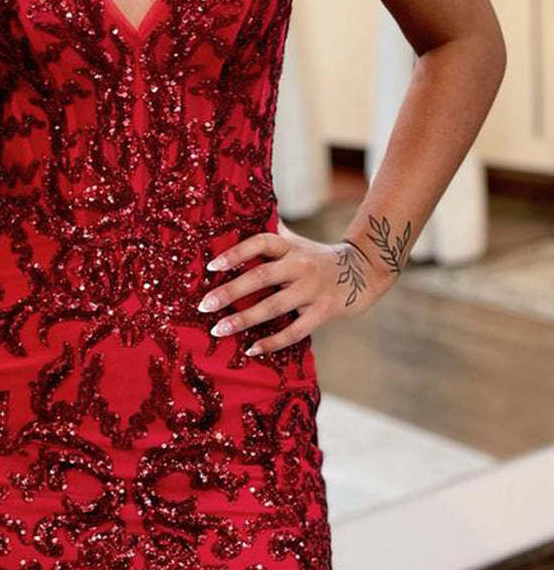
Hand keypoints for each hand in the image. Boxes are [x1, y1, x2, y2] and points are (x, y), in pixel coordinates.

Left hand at [197, 218, 392, 356]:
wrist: (363, 271)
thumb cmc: (316, 257)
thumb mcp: (296, 242)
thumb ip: (270, 235)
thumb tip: (233, 219)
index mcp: (290, 247)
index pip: (260, 243)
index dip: (236, 253)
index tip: (211, 266)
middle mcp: (300, 266)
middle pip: (262, 277)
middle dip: (231, 292)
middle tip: (204, 304)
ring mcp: (312, 290)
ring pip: (274, 307)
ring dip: (244, 319)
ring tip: (218, 329)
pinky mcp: (324, 312)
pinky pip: (295, 331)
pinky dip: (272, 342)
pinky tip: (251, 349)